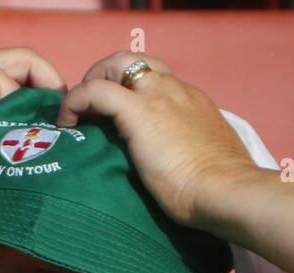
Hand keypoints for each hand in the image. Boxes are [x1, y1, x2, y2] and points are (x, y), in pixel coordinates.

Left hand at [55, 52, 256, 230]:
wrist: (226, 191)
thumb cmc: (220, 189)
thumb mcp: (207, 158)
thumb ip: (191, 150)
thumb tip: (179, 165)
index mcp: (192, 101)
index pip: (155, 80)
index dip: (130, 91)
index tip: (113, 116)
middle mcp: (175, 90)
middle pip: (135, 61)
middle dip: (107, 76)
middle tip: (92, 109)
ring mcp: (158, 96)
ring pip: (115, 65)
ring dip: (91, 84)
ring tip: (77, 114)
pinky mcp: (138, 111)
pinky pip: (96, 91)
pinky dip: (76, 101)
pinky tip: (67, 122)